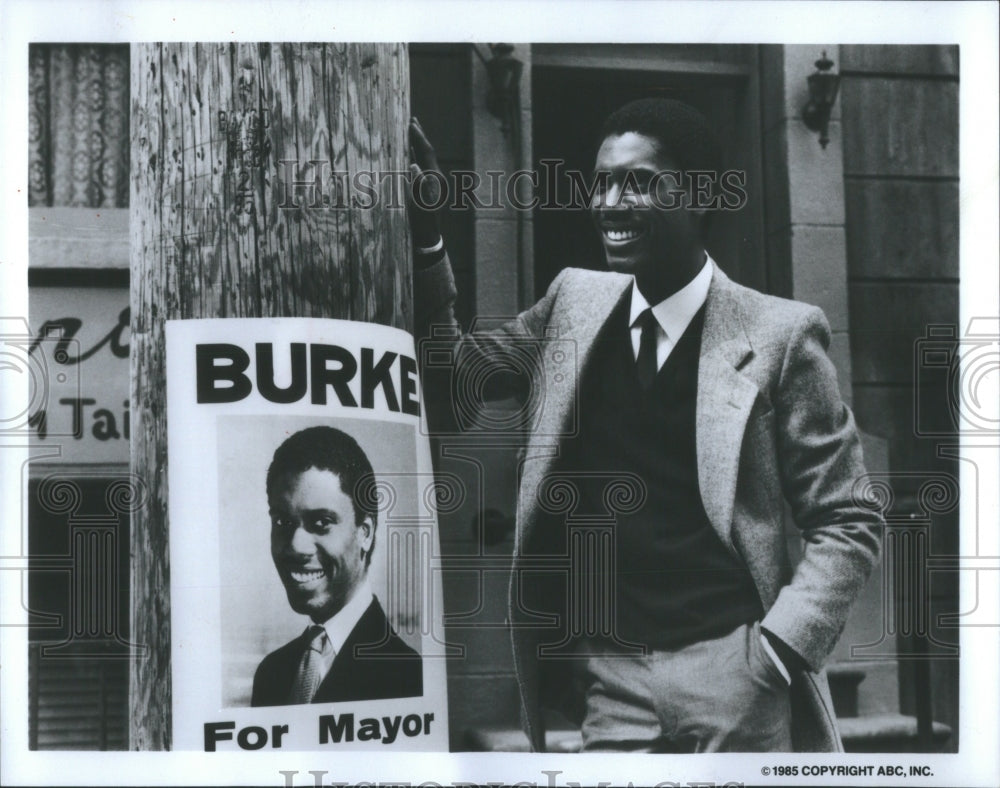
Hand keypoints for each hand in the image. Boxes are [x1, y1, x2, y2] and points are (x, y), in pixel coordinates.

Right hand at [408, 117, 444, 249]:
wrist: (427, 239)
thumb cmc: (422, 223)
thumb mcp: (419, 205)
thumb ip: (417, 185)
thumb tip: (414, 164)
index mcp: (434, 179)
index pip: (426, 152)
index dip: (418, 137)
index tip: (411, 122)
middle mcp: (434, 178)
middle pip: (427, 151)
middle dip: (419, 136)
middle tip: (412, 119)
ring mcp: (430, 182)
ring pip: (423, 158)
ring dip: (416, 144)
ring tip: (409, 130)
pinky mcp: (425, 188)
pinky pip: (419, 167)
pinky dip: (413, 156)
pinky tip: (408, 152)